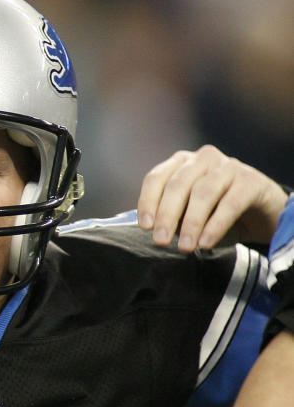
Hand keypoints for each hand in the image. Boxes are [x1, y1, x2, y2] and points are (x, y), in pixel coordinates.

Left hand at [137, 145, 286, 251]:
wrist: (262, 213)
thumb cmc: (216, 213)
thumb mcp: (189, 215)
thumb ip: (172, 219)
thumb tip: (157, 230)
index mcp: (181, 163)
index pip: (156, 178)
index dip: (148, 202)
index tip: (145, 227)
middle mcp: (203, 159)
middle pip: (178, 185)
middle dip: (167, 215)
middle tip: (160, 241)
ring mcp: (228, 166)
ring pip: (203, 192)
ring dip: (191, 222)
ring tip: (185, 247)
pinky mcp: (251, 180)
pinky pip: (230, 203)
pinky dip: (215, 225)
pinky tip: (206, 243)